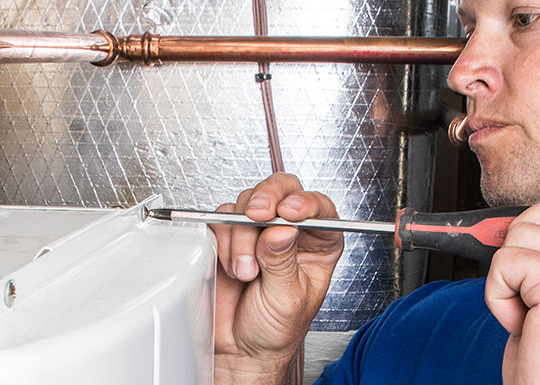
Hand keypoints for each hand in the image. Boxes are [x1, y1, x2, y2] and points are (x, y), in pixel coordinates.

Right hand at [211, 173, 344, 384]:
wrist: (241, 349)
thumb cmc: (275, 330)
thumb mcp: (288, 298)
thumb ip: (283, 262)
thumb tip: (282, 230)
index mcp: (318, 244)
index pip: (318, 207)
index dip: (305, 202)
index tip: (290, 212)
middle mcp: (289, 232)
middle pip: (282, 190)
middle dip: (267, 198)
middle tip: (258, 214)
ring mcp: (257, 232)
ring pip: (247, 204)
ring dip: (242, 237)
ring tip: (246, 271)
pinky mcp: (228, 237)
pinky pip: (221, 219)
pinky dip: (223, 241)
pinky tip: (232, 267)